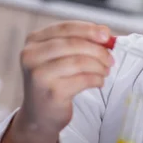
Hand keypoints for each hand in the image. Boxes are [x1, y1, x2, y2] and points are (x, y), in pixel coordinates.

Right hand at [0, 21, 114, 142]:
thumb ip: (78, 42)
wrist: (40, 115)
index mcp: (33, 41)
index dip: (89, 29)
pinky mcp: (52, 93)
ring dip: (99, 66)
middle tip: (110, 59)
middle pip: (73, 44)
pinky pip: (83, 80)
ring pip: (79, 62)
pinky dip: (96, 79)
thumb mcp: (59, 57)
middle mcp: (32, 56)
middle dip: (97, 50)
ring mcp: (40, 75)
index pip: (65, 28)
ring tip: (105, 71)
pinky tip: (98, 82)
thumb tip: (105, 33)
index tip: (106, 35)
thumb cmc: (54, 82)